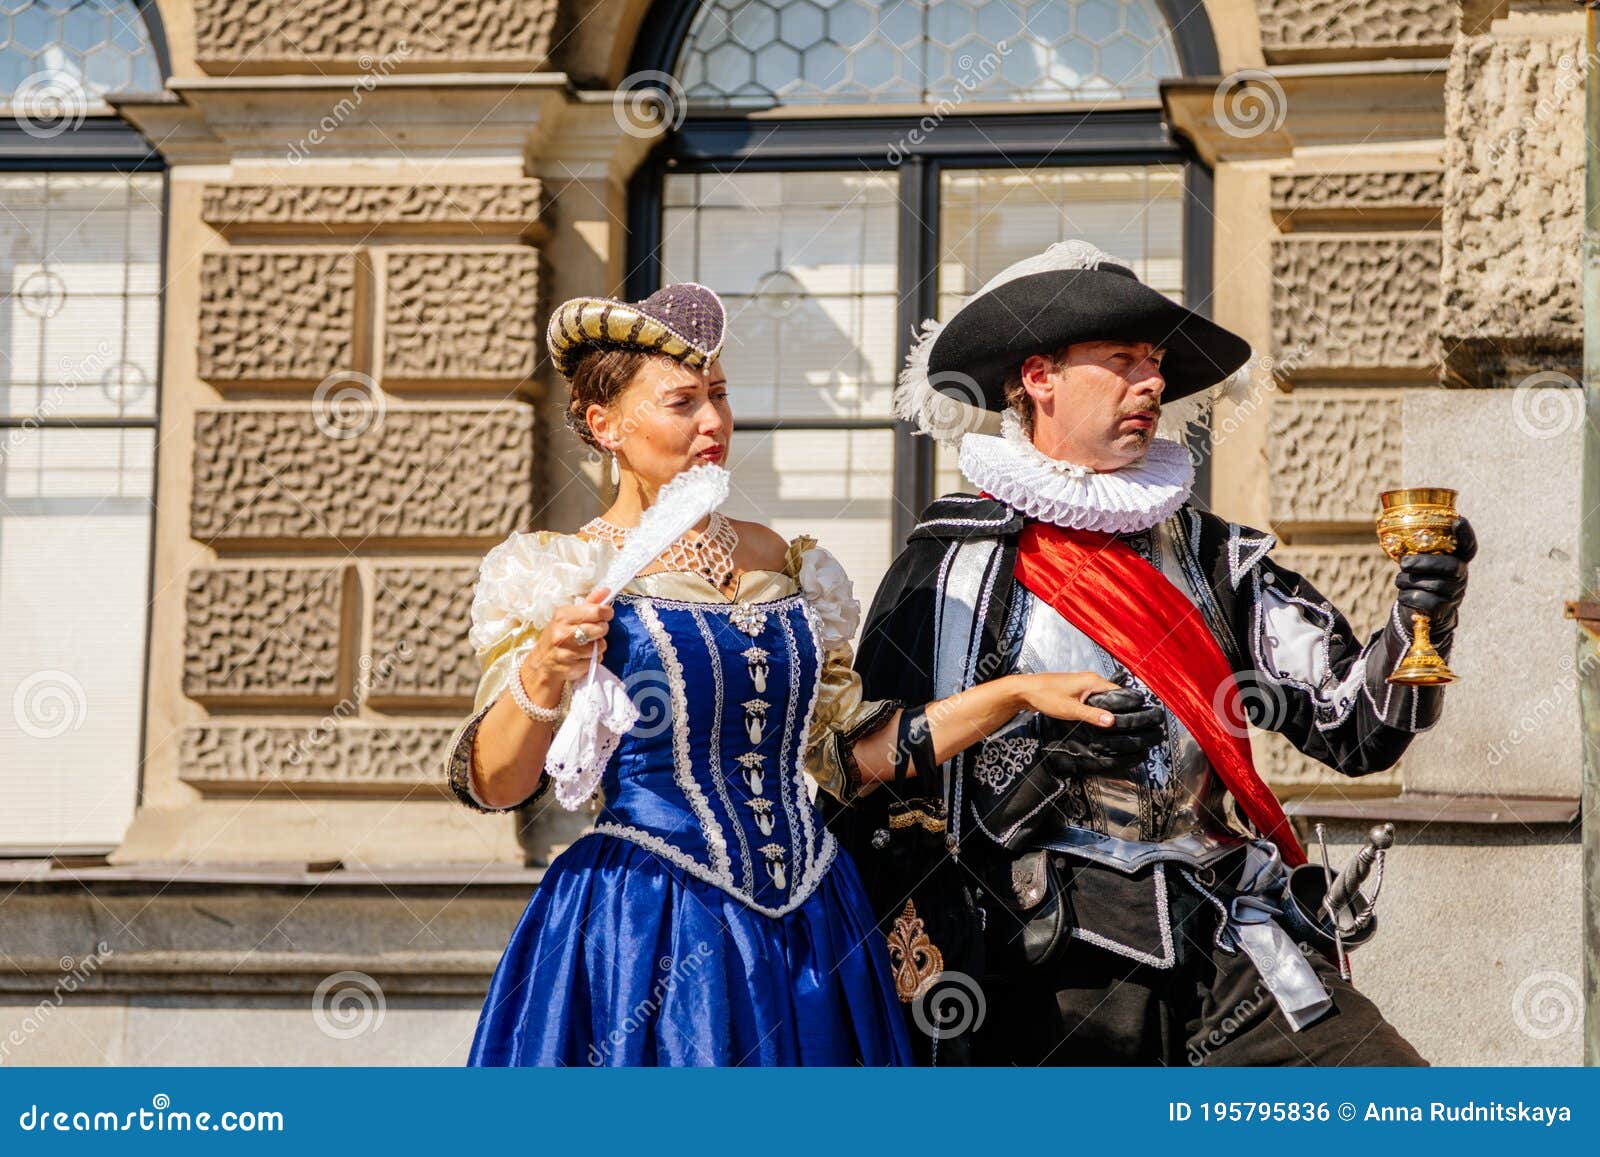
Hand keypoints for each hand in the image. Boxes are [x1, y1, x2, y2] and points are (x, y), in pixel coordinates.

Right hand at [524, 588, 612, 689]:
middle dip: (601, 630)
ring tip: (585, 646)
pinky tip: (581, 658)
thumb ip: (589, 604)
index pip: (597, 610)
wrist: (541, 663)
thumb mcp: (568, 616)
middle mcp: (563, 632)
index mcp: (563, 615)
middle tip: (593, 632)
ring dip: (597, 647)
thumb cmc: (558, 636)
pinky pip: (595, 661)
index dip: (606, 613)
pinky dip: (592, 660)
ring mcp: (566, 651)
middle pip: (601, 628)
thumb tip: (606, 591)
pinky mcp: (570, 667)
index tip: (606, 615)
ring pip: (600, 646)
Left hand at [1029, 685, 1165, 778]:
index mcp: (1093, 681)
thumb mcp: (1070, 709)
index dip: (1131, 705)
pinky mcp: (1078, 692)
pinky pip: (1095, 700)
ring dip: (1110, 710)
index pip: (1121, 692)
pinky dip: (1100, 709)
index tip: (1142, 717)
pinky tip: (1101, 721)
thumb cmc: (1045, 696)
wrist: (1025, 690)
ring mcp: (1084, 685)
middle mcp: (1091, 680)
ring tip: (1121, 726)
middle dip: (1123, 710)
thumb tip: (1113, 721)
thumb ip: (1092, 715)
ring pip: (1105, 698)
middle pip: (1115, 696)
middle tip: (1134, 725)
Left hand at [1396, 516, 1474, 632]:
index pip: (1468, 545)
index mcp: (1456, 559)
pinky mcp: (1444, 610)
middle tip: (1404, 563)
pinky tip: (1404, 594)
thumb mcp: (1420, 562)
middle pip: (1451, 567)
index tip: (1458, 520)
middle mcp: (1461, 576)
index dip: (1465, 533)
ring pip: (1434, 585)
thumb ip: (1416, 551)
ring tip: (1400, 581)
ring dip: (1410, 582)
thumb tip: (1394, 540)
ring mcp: (1455, 594)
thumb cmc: (1419, 578)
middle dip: (1425, 563)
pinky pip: (1426, 602)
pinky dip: (1409, 597)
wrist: (1422, 610)